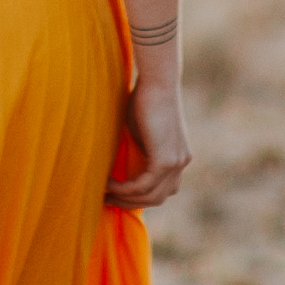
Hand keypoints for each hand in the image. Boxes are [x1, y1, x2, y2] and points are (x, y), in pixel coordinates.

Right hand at [106, 77, 189, 210]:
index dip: (139, 197)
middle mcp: (181, 162)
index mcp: (179, 156)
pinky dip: (123, 189)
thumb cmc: (144, 99)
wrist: (157, 82)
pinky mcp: (165, 160)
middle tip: (106, 200)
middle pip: (157, 198)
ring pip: (150, 196)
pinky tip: (107, 184)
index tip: (116, 195)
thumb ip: (139, 152)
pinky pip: (143, 186)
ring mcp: (176, 163)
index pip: (162, 190)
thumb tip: (122, 170)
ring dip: (124, 198)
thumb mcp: (141, 133)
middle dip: (130, 202)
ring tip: (102, 193)